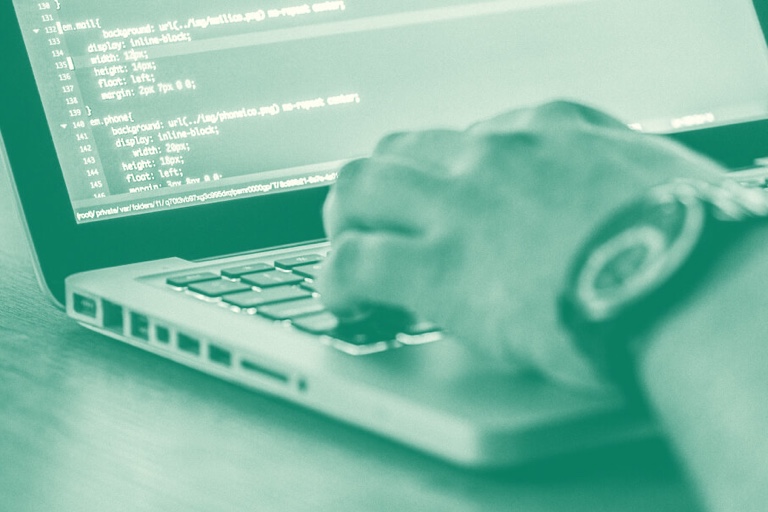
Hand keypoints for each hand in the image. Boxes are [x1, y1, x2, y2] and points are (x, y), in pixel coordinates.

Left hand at [318, 100, 726, 388]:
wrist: (690, 284)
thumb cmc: (693, 239)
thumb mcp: (660, 175)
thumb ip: (617, 174)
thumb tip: (615, 194)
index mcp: (547, 131)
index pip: (468, 138)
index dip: (444, 175)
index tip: (442, 203)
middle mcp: (493, 157)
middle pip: (401, 151)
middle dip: (378, 186)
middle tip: (373, 220)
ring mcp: (460, 208)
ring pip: (361, 190)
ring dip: (345, 221)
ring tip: (346, 254)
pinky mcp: (440, 269)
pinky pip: (354, 263)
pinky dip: (335, 281)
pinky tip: (343, 301)